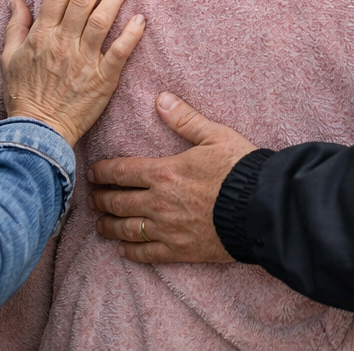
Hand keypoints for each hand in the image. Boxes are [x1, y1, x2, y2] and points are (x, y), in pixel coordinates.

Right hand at [0, 0, 145, 147]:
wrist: (37, 133)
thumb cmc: (23, 97)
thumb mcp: (8, 60)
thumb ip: (15, 28)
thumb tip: (16, 1)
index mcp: (41, 36)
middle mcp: (63, 44)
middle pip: (82, 2)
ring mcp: (84, 61)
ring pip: (102, 21)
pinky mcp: (103, 79)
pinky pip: (120, 52)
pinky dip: (132, 34)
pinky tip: (140, 19)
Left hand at [88, 93, 257, 262]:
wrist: (261, 208)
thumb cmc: (240, 169)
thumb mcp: (214, 136)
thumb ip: (185, 119)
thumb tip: (161, 99)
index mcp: (164, 172)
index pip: (121, 172)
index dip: (102, 172)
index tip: (92, 173)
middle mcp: (158, 203)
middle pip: (118, 202)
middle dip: (101, 199)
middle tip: (92, 198)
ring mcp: (166, 229)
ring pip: (126, 229)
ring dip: (109, 226)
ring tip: (100, 224)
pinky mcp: (179, 251)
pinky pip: (146, 253)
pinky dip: (130, 251)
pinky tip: (123, 249)